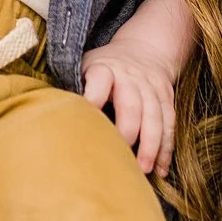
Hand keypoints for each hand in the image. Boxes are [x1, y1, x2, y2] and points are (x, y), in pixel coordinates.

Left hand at [81, 35, 178, 175]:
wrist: (143, 50)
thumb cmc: (103, 69)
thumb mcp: (85, 68)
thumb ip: (73, 89)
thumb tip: (52, 122)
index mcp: (104, 68)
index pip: (100, 79)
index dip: (94, 98)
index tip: (88, 122)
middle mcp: (129, 76)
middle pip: (132, 104)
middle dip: (127, 131)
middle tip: (120, 157)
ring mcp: (150, 87)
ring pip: (155, 116)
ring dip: (150, 145)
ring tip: (143, 170)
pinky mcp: (167, 97)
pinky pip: (169, 123)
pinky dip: (166, 148)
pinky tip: (160, 169)